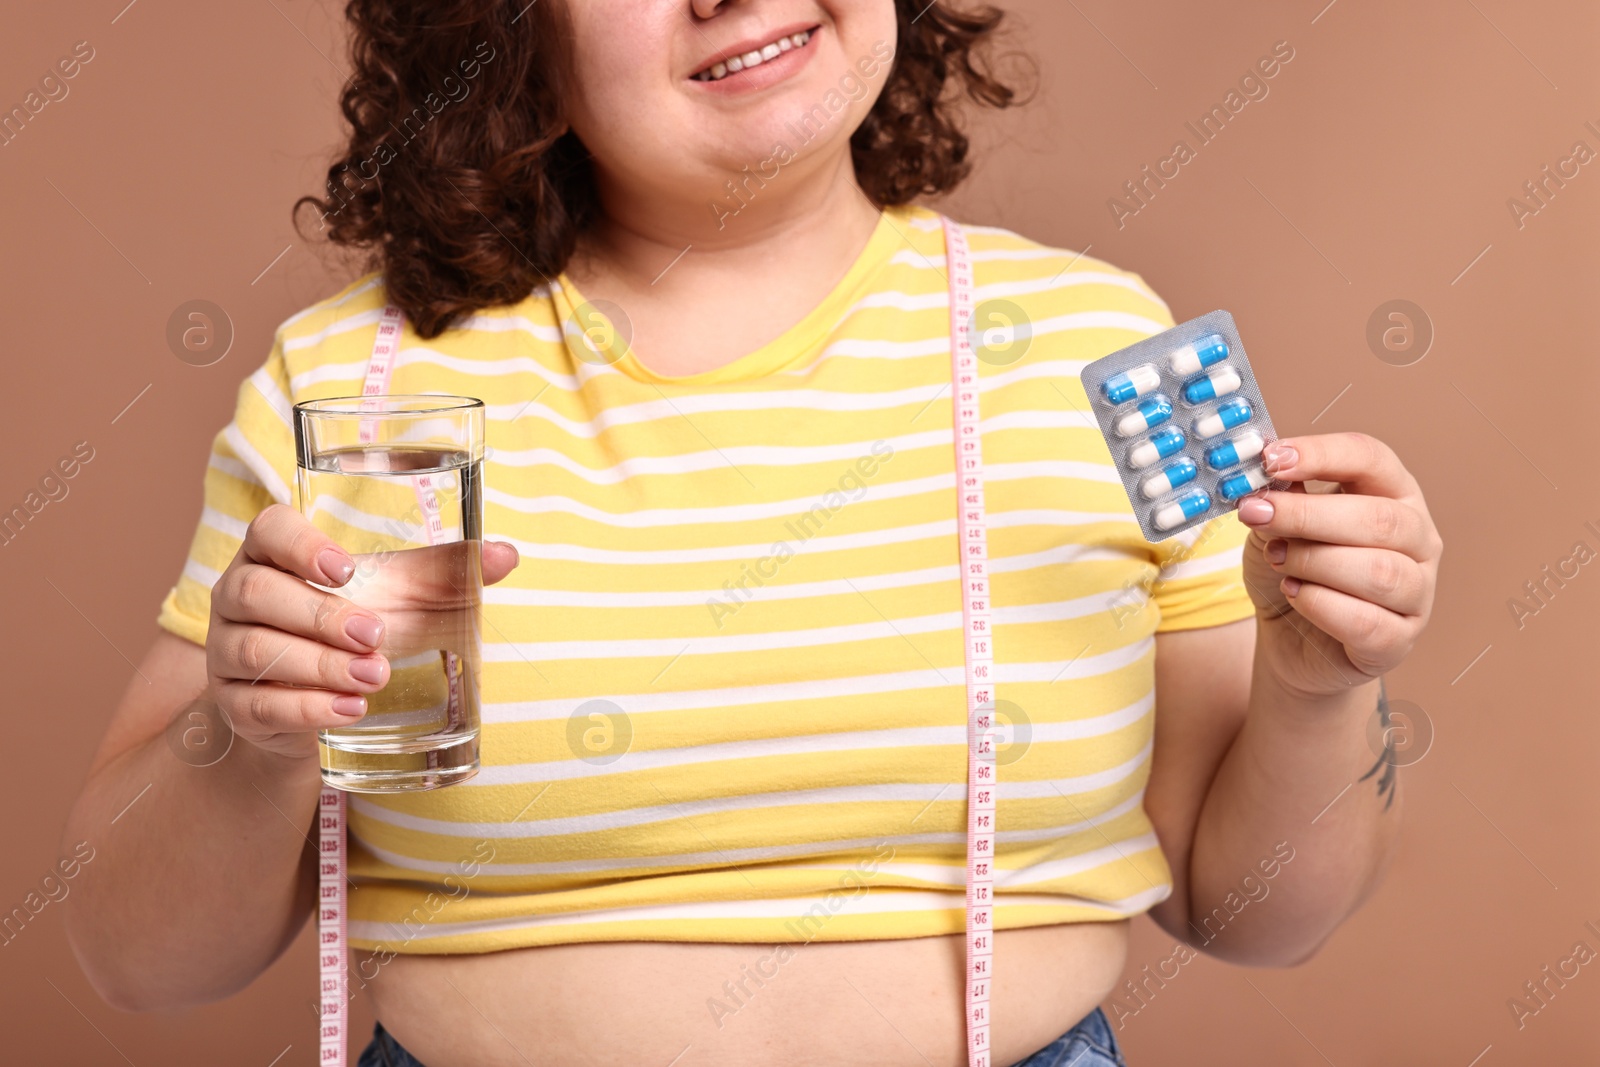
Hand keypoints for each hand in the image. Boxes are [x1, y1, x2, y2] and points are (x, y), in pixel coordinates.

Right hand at [205, 504, 519, 757]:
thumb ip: (447, 573)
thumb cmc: (357, 630)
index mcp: (274, 554)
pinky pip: (258, 704)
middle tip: (377, 636)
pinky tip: (349, 710)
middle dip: (320, 616)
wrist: (314, 704)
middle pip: (258, 592)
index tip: (344, 568)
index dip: (300, 545)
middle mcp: (237, 596)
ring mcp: (226, 651)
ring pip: (257, 651)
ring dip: (319, 666)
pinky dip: (306, 708)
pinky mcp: (234, 704)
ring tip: (374, 677)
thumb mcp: (402, 598)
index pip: (268, 530)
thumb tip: (507, 555)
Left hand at [1236, 433, 1440, 698]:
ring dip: (1313, 562)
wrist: (1291, 641)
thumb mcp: (1276, 527)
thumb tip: (1268, 476)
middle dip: (1307, 514)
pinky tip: (1294, 594)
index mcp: (1394, 494)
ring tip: (1276, 560)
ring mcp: (1418, 591)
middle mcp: (1419, 538)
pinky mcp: (1400, 640)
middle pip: (1378, 518)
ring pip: (1378, 571)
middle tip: (1256, 515)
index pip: (1372, 458)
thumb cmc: (1292, 572)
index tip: (1272, 458)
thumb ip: (1279, 499)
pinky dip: (1319, 605)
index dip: (1322, 454)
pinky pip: (1366, 622)